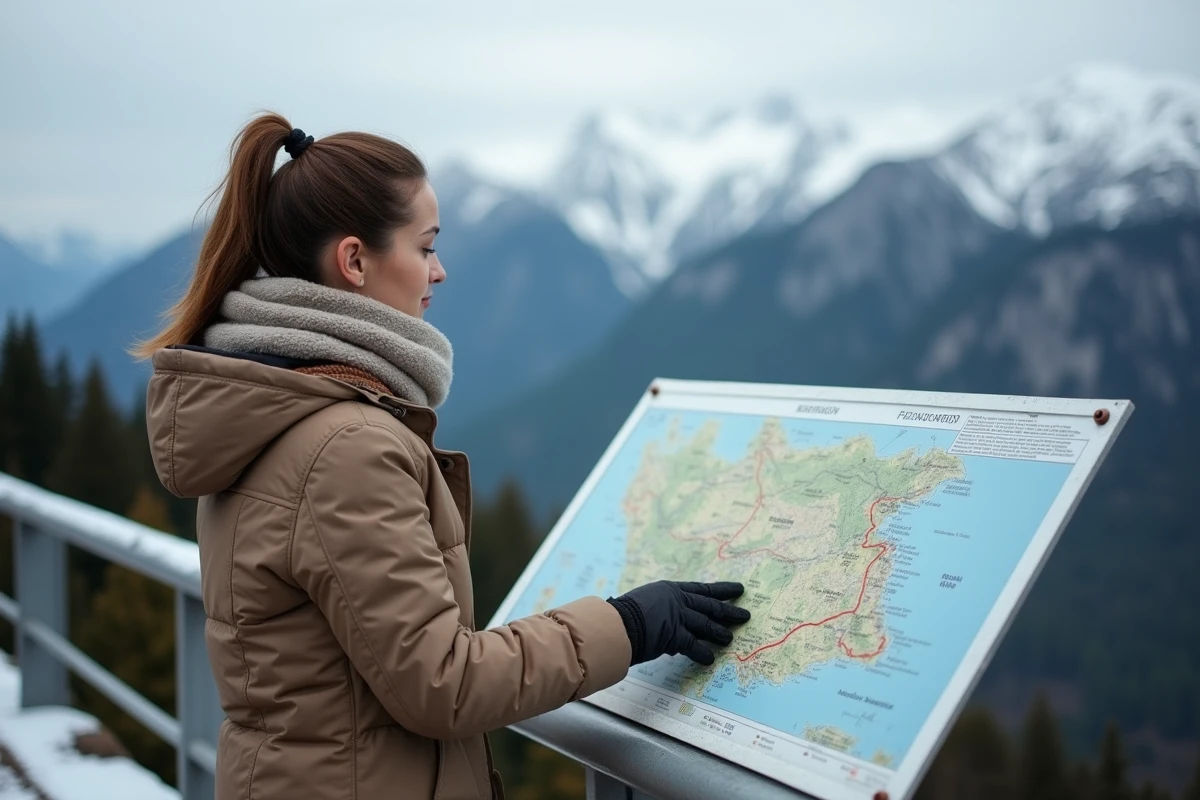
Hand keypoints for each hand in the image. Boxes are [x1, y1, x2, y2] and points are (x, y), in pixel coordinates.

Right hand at [607, 581, 750, 665]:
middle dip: (729, 611)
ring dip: (719, 632)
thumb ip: (661, 609)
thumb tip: (668, 621)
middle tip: (745, 615)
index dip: (722, 590)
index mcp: (670, 590)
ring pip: (705, 624)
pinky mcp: (674, 635)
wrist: (615, 623)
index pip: (702, 589)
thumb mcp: (646, 602)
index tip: (738, 590)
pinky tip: (710, 659)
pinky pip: (693, 645)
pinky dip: (702, 653)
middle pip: (709, 605)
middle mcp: (677, 600)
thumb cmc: (623, 614)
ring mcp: (677, 616)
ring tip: (730, 638)